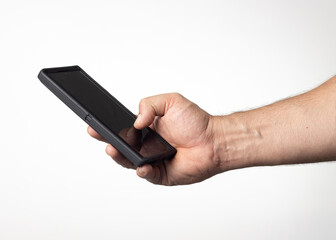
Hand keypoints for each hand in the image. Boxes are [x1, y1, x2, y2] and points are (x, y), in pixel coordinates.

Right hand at [87, 93, 220, 185]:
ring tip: (114, 150)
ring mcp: (152, 161)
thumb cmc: (195, 121)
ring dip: (120, 157)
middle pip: (121, 147)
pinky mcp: (162, 174)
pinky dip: (142, 171)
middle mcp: (146, 146)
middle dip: (107, 142)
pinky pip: (147, 175)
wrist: (214, 140)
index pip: (122, 129)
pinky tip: (141, 166)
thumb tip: (136, 121)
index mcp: (146, 129)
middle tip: (97, 135)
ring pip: (130, 162)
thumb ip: (149, 104)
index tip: (95, 122)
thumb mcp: (170, 101)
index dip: (107, 127)